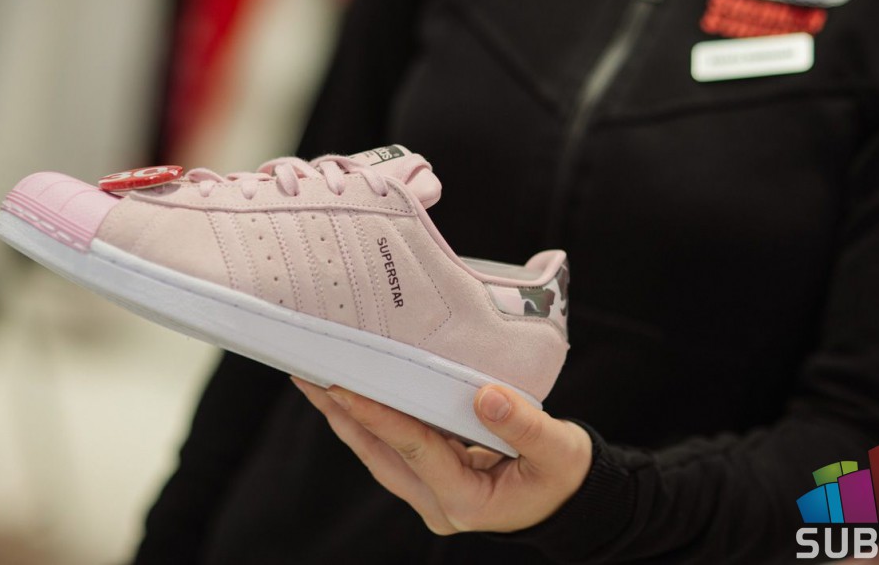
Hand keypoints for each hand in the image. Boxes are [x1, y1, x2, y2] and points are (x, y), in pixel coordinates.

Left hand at [292, 378, 591, 534]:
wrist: (570, 500)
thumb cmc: (563, 476)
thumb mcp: (558, 451)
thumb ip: (524, 425)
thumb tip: (486, 395)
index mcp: (467, 500)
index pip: (414, 449)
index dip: (379, 416)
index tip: (344, 386)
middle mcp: (439, 503)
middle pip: (379, 455)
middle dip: (342, 414)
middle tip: (308, 375)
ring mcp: (431, 496)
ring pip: (377, 456)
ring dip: (347, 418)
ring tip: (315, 382)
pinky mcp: (430, 482)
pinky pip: (391, 452)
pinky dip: (369, 423)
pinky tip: (350, 398)